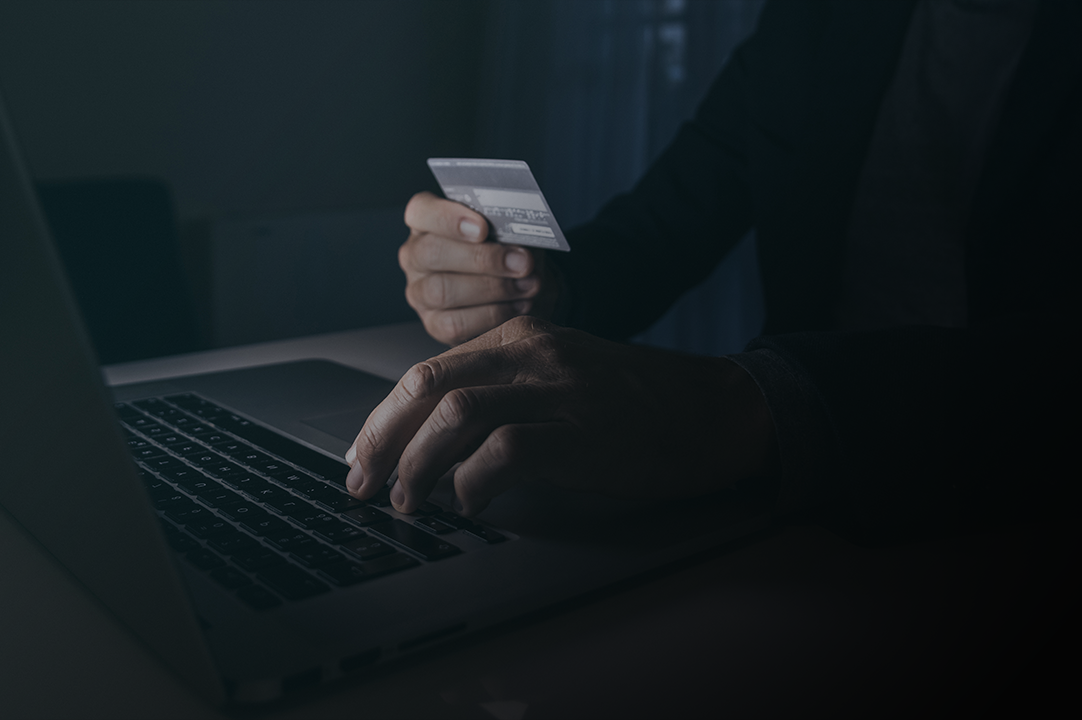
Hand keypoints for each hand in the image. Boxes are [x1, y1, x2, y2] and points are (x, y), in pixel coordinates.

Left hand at [344, 316, 777, 515]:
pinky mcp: (583, 431)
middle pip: (427, 385)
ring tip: (411, 502)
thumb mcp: (565, 376)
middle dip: (381, 438)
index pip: (430, 370)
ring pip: (455, 415)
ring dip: (418, 465)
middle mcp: (533, 354)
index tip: (364, 455)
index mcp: (523, 338)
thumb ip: (508, 392)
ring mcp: (559, 390)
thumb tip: (440, 441)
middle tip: (363, 484)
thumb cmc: (639, 404)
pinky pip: (505, 452)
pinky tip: (471, 504)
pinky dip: (474, 483)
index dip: (384, 417)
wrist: (714, 411)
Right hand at [399, 191, 559, 345]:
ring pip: (442, 291)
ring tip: (526, 286)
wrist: (520, 285)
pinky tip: (516, 305)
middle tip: (521, 263)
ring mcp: (420, 292)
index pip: (421, 211)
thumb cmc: (507, 251)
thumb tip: (518, 241)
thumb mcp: (506, 230)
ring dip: (492, 289)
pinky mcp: (434, 324)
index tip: (483, 228)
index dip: (449, 219)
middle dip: (483, 259)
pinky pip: (455, 324)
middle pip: (432, 254)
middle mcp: (415, 256)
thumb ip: (505, 228)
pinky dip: (492, 315)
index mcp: (426, 222)